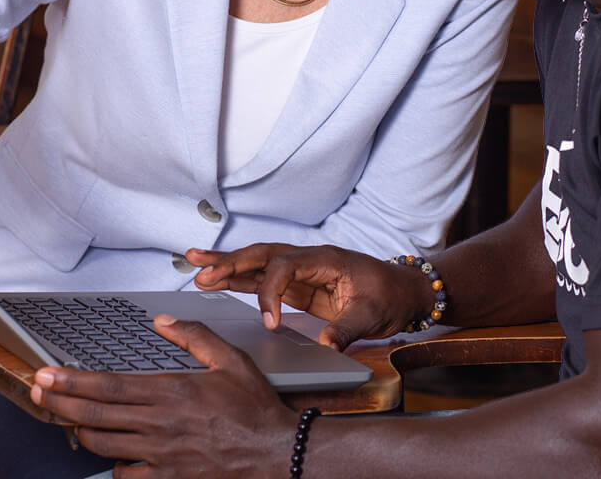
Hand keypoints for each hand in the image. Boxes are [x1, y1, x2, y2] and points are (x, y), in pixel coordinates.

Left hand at [31, 315, 295, 477]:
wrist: (276, 456)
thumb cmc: (255, 410)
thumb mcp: (231, 360)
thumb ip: (194, 336)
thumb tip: (163, 321)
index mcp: (173, 392)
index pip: (109, 386)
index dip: (72, 381)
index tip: (48, 374)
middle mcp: (160, 426)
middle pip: (95, 416)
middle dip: (59, 403)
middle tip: (38, 392)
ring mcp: (161, 457)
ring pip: (103, 446)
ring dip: (79, 431)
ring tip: (67, 418)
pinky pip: (125, 476)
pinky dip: (112, 464)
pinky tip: (111, 453)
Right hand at [188, 243, 431, 349]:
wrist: (404, 289)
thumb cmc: (390, 296)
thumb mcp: (372, 314)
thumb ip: (347, 328)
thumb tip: (325, 345)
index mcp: (325, 260)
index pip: (285, 267)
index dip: (270, 292)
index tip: (269, 323)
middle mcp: (308, 259)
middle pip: (263, 255)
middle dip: (231, 261)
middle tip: (201, 270)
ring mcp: (302, 270)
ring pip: (258, 262)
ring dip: (227, 264)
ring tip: (195, 264)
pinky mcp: (298, 284)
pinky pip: (264, 277)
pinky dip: (239, 277)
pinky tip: (218, 278)